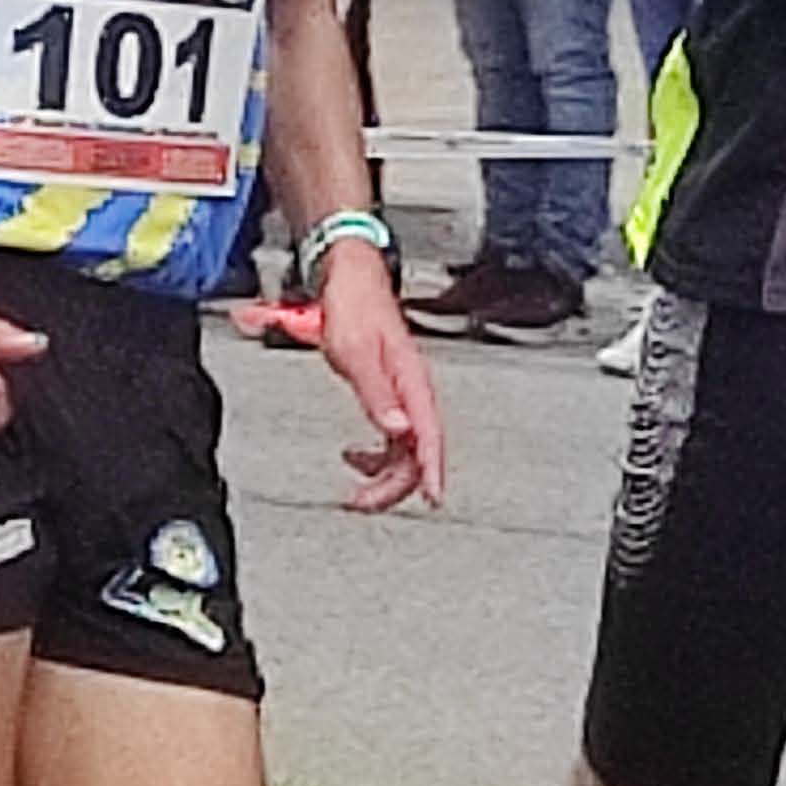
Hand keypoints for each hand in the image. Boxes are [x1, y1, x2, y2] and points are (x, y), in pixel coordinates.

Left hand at [315, 239, 445, 512]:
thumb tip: (397, 428)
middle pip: (416, 453)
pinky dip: (374, 458)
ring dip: (382, 478)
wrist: (351, 282)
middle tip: (360, 502)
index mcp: (411, 381)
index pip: (429, 435)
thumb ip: (376, 392)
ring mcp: (403, 398)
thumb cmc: (355, 309)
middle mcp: (413, 394)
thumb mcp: (356, 351)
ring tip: (354, 493)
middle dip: (392, 486)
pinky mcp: (391, 398)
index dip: (432, 470)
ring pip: (404, 453)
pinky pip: (392, 441)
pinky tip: (354, 458)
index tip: (433, 498)